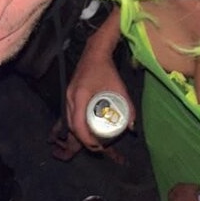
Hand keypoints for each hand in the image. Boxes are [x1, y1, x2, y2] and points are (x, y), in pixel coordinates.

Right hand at [54, 17, 134, 159]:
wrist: (94, 53)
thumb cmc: (107, 70)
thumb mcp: (119, 88)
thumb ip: (127, 107)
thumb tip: (132, 127)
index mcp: (80, 96)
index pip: (78, 125)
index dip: (86, 139)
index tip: (97, 147)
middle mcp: (70, 98)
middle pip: (71, 126)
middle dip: (82, 140)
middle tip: (97, 147)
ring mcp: (67, 96)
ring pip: (69, 121)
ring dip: (78, 133)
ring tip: (92, 140)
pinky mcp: (69, 96)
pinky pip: (69, 115)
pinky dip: (76, 124)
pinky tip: (84, 129)